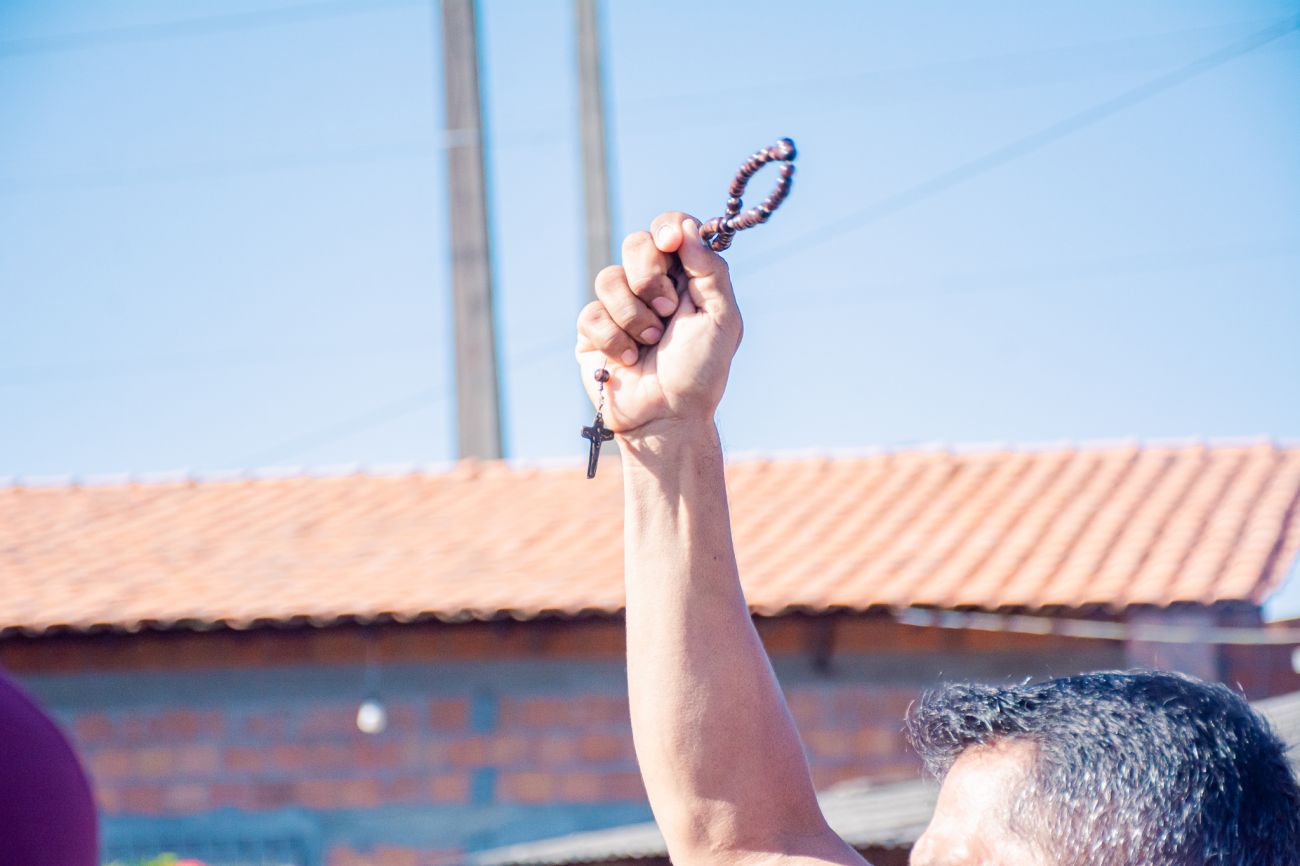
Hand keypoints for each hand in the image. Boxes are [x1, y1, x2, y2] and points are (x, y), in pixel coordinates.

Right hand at [576, 212, 742, 437]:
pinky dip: (614, 339)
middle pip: (635, 243)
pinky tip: (629, 360)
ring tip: (650, 342)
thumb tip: (682, 228)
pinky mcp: (592, 330)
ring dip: (634, 315)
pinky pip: (591, 313)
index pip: (670, 227)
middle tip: (667, 311)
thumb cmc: (700, 371)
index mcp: (685, 275)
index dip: (667, 229)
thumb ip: (709, 268)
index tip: (671, 245)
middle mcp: (651, 285)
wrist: (667, 416)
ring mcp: (619, 306)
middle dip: (650, 277)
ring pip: (608, 278)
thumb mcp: (722, 318)